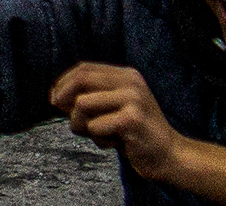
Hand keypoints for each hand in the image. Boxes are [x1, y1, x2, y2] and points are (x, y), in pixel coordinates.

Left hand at [51, 63, 225, 198]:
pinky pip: (95, 127)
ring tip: (101, 135)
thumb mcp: (112, 109)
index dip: (63, 83)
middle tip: (67, 118)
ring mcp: (133, 99)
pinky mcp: (132, 119)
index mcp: (126, 75)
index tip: (54, 99)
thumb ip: (89, 98)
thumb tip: (55, 96)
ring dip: (82, 126)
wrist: (171, 157)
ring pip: (82, 105)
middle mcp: (130, 82)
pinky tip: (117, 144)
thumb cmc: (135, 135)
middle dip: (64, 100)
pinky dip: (98, 139)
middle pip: (80, 80)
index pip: (84, 69)